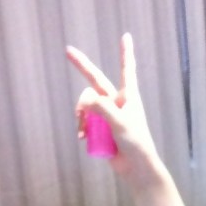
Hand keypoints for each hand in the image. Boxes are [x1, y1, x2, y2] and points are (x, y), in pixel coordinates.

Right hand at [66, 33, 158, 181]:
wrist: (136, 169)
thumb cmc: (136, 144)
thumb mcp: (120, 123)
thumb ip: (103, 109)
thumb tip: (86, 100)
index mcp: (128, 97)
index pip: (126, 70)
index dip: (125, 53)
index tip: (126, 36)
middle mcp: (117, 102)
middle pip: (95, 81)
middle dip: (82, 67)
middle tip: (68, 50)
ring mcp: (107, 114)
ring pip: (86, 106)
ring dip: (81, 117)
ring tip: (83, 132)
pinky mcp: (100, 128)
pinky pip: (85, 121)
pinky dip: (81, 128)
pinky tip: (82, 139)